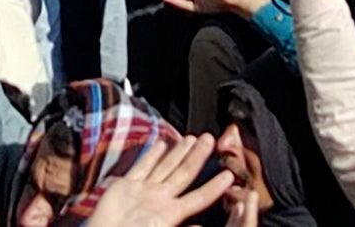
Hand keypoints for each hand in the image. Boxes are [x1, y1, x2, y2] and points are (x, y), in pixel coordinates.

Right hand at [81, 130, 235, 226]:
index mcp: (170, 215)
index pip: (199, 198)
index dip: (214, 186)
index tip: (229, 176)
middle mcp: (159, 200)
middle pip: (183, 173)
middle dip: (197, 156)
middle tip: (209, 139)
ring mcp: (143, 191)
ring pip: (165, 167)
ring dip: (178, 151)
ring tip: (191, 138)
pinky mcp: (125, 186)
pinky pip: (141, 167)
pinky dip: (151, 155)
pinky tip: (160, 143)